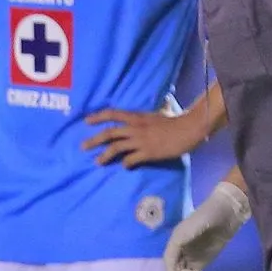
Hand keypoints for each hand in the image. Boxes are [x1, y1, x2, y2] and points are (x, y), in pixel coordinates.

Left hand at [82, 106, 206, 167]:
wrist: (189, 130)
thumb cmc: (176, 120)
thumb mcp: (161, 112)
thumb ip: (153, 111)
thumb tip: (158, 104)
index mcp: (137, 117)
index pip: (113, 114)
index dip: (98, 117)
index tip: (86, 121)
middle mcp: (135, 128)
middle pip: (109, 133)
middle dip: (94, 140)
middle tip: (83, 147)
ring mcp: (141, 141)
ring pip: (116, 148)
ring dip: (104, 155)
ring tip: (97, 162)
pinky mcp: (148, 153)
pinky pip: (131, 159)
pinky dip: (125, 163)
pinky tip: (124, 166)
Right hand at [162, 180, 248, 270]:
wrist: (226, 213)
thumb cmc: (203, 218)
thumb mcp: (185, 231)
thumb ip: (176, 246)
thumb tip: (172, 263)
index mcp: (175, 241)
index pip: (169, 260)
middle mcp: (182, 250)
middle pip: (175, 268)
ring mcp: (193, 256)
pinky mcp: (204, 260)